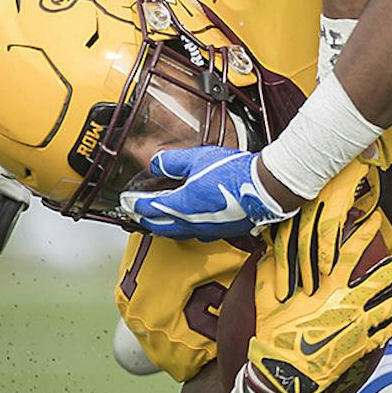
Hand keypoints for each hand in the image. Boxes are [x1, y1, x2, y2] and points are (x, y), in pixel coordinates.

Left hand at [123, 146, 293, 239]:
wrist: (266, 189)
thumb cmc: (235, 174)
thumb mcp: (198, 158)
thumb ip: (172, 161)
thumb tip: (156, 163)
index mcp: (181, 205)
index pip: (148, 208)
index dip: (133, 204)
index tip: (125, 201)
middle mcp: (190, 223)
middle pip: (158, 226)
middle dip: (143, 219)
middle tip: (135, 212)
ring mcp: (206, 230)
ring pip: (175, 232)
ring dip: (161, 225)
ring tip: (155, 219)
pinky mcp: (220, 232)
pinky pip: (192, 234)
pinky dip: (181, 228)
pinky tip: (185, 222)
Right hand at [244, 175, 391, 392]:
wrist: (285, 373)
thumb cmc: (275, 334)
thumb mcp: (267, 298)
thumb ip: (270, 271)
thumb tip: (268, 249)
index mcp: (328, 287)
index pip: (351, 253)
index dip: (365, 234)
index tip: (375, 221)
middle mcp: (348, 302)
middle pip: (379, 279)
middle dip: (391, 268)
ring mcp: (358, 325)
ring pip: (388, 305)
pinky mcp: (361, 346)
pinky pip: (384, 333)